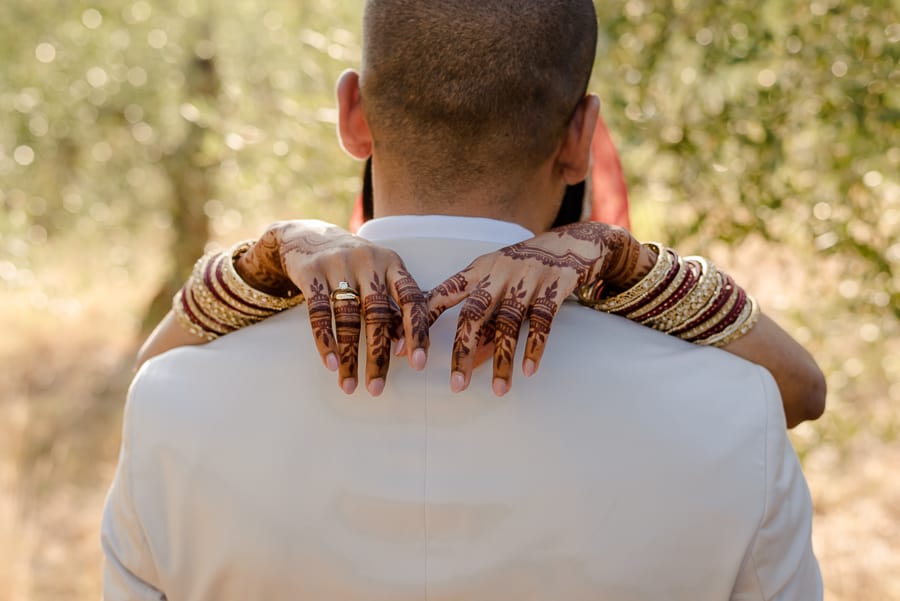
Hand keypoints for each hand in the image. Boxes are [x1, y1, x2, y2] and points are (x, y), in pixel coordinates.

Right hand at [236, 220, 428, 395]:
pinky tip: (330, 363)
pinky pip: (319, 312)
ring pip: (347, 319)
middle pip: (377, 315)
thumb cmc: (352, 265)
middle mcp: (368, 261)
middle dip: (378, 356)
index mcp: (392, 263)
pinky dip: (325, 340)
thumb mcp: (378, 275)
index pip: (411, 299)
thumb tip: (405, 348)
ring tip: (349, 385)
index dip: (417, 332)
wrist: (306, 235)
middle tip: (377, 388)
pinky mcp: (311, 272)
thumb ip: (391, 305)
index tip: (419, 363)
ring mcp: (338, 264)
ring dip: (349, 356)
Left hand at [426, 223, 645, 395]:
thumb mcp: (495, 284)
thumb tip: (467, 363)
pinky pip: (543, 321)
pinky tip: (528, 370)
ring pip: (508, 324)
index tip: (407, 351)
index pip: (442, 295)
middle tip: (457, 384)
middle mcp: (497, 274)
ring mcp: (526, 279)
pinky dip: (534, 346)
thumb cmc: (522, 272)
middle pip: (473, 314)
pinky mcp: (554, 286)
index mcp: (476, 272)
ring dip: (502, 360)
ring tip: (498, 390)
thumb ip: (482, 320)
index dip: (423, 323)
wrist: (570, 244)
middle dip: (463, 351)